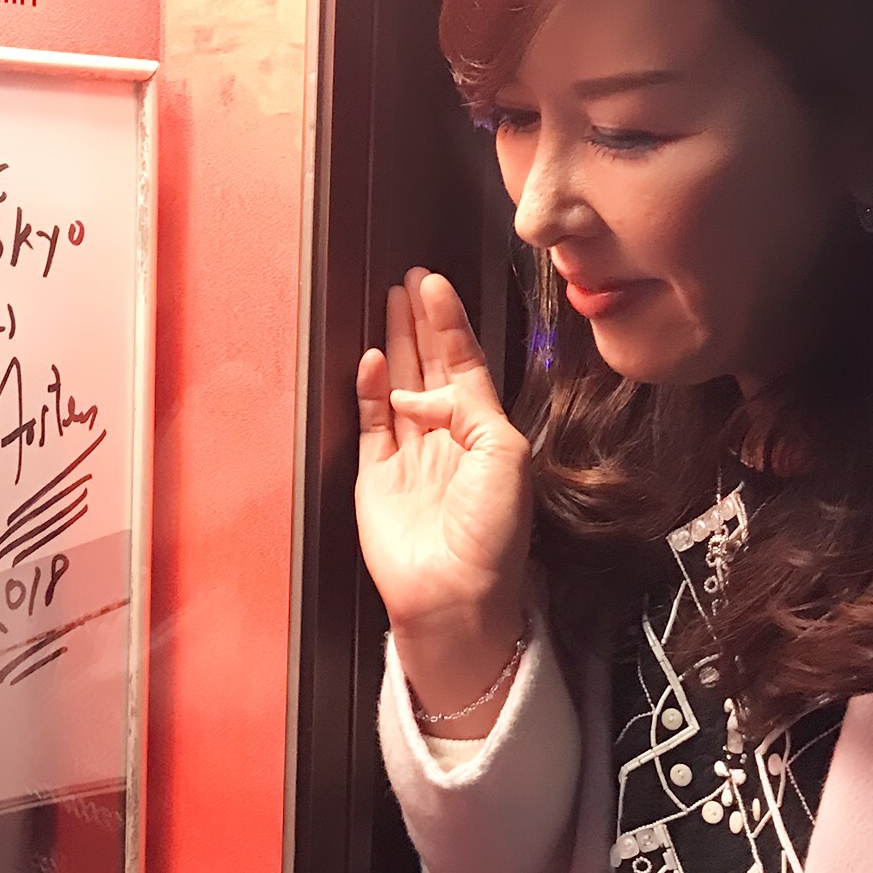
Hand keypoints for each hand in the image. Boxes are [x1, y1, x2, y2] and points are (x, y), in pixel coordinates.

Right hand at [355, 268, 531, 732]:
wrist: (456, 593)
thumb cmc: (492, 534)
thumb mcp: (504, 454)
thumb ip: (469, 406)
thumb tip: (421, 391)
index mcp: (485, 431)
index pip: (465, 363)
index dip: (450, 323)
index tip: (436, 285)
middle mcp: (447, 437)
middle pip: (430, 366)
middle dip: (421, 322)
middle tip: (410, 280)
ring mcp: (410, 455)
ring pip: (399, 385)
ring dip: (395, 343)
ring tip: (388, 300)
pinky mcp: (375, 476)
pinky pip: (369, 422)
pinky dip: (368, 390)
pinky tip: (370, 359)